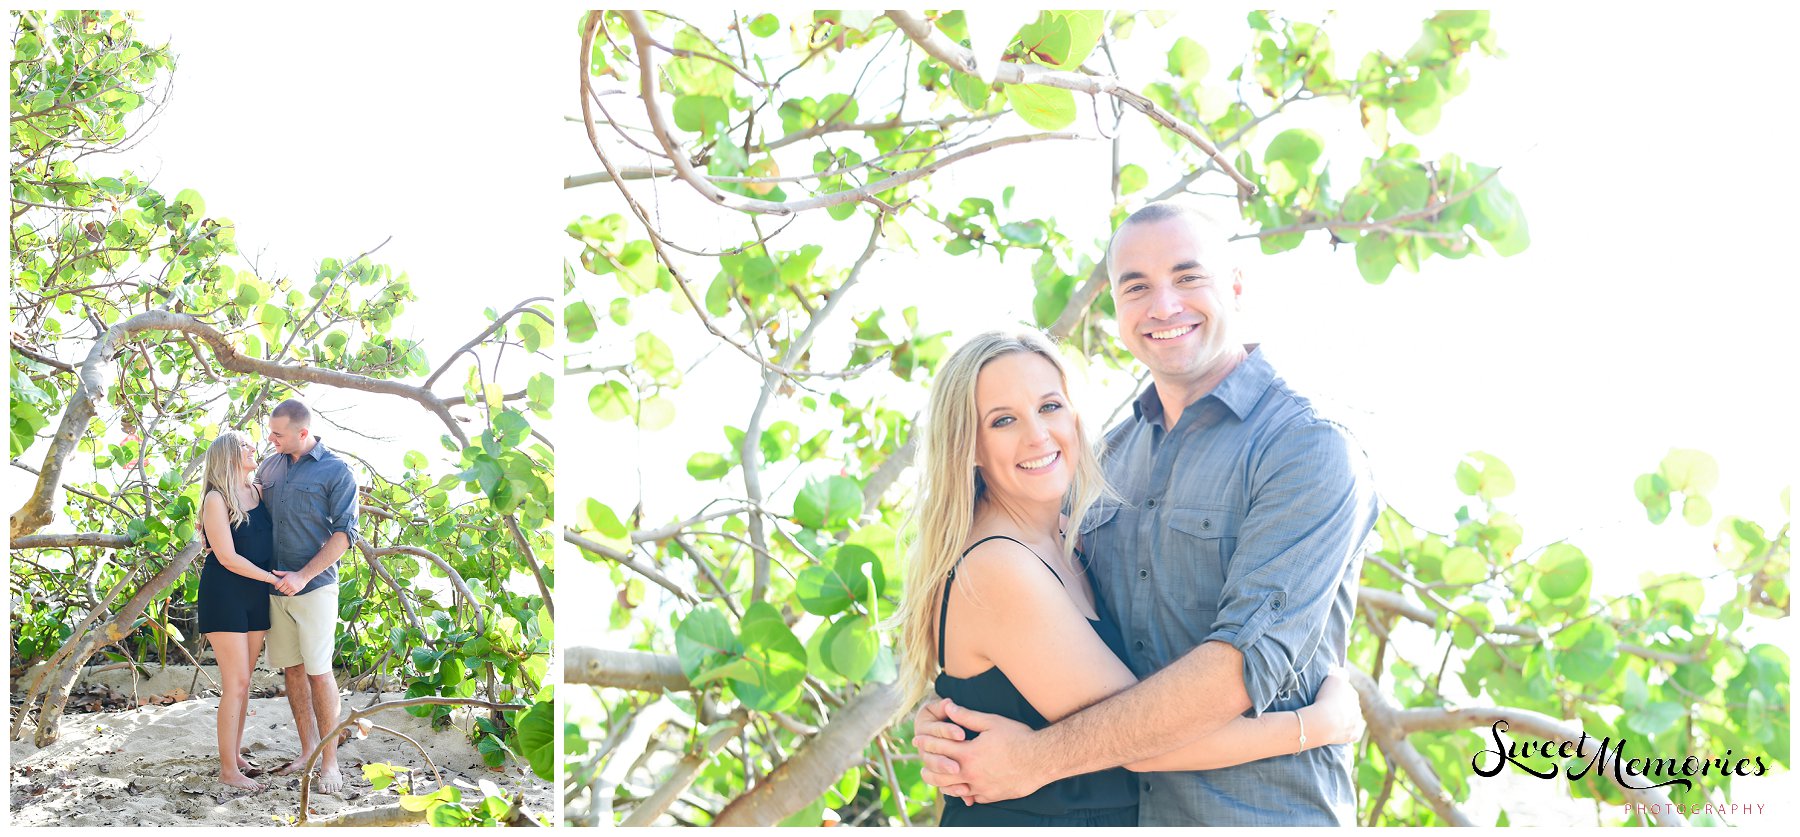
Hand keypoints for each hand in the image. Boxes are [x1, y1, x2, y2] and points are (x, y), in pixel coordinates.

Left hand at [271, 569, 308, 595]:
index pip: (277, 585)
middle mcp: (288, 584)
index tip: (277, 586)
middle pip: (281, 590)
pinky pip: (289, 595)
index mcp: (285, 579)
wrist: (303, 576)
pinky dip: (289, 593)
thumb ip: (279, 573)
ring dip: (285, 591)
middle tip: (283, 587)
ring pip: (285, 593)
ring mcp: (292, 588)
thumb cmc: (294, 574)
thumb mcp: (286, 573)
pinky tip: (290, 590)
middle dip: (281, 589)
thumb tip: (273, 571)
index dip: (276, 587)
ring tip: (287, 588)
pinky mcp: (296, 590)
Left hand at [910, 698, 1047, 803]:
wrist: (1041, 760)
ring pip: (951, 789)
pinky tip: (958, 787)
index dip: (926, 742)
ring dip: (939, 782)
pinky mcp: (990, 796)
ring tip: (934, 776)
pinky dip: (960, 792)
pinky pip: (969, 797)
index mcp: (968, 753)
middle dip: (927, 765)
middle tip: (921, 761)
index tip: (917, 739)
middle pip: (939, 773)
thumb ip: (966, 716)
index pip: (940, 747)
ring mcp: (980, 787)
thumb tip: (947, 706)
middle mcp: (971, 773)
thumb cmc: (1018, 737)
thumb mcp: (991, 722)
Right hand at [1310, 667, 1365, 744]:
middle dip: (1342, 705)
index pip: (1347, 690)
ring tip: (1330, 718)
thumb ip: (1341, 673)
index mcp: (1354, 695)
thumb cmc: (1327, 698)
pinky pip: (1352, 733)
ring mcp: (1356, 724)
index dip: (1336, 691)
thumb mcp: (1333, 678)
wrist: (1323, 722)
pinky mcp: (1352, 736)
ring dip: (1344, 718)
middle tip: (1327, 706)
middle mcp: (1358, 709)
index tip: (1326, 694)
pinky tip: (1340, 730)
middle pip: (1350, 705)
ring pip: (1352, 719)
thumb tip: (1343, 672)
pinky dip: (1348, 731)